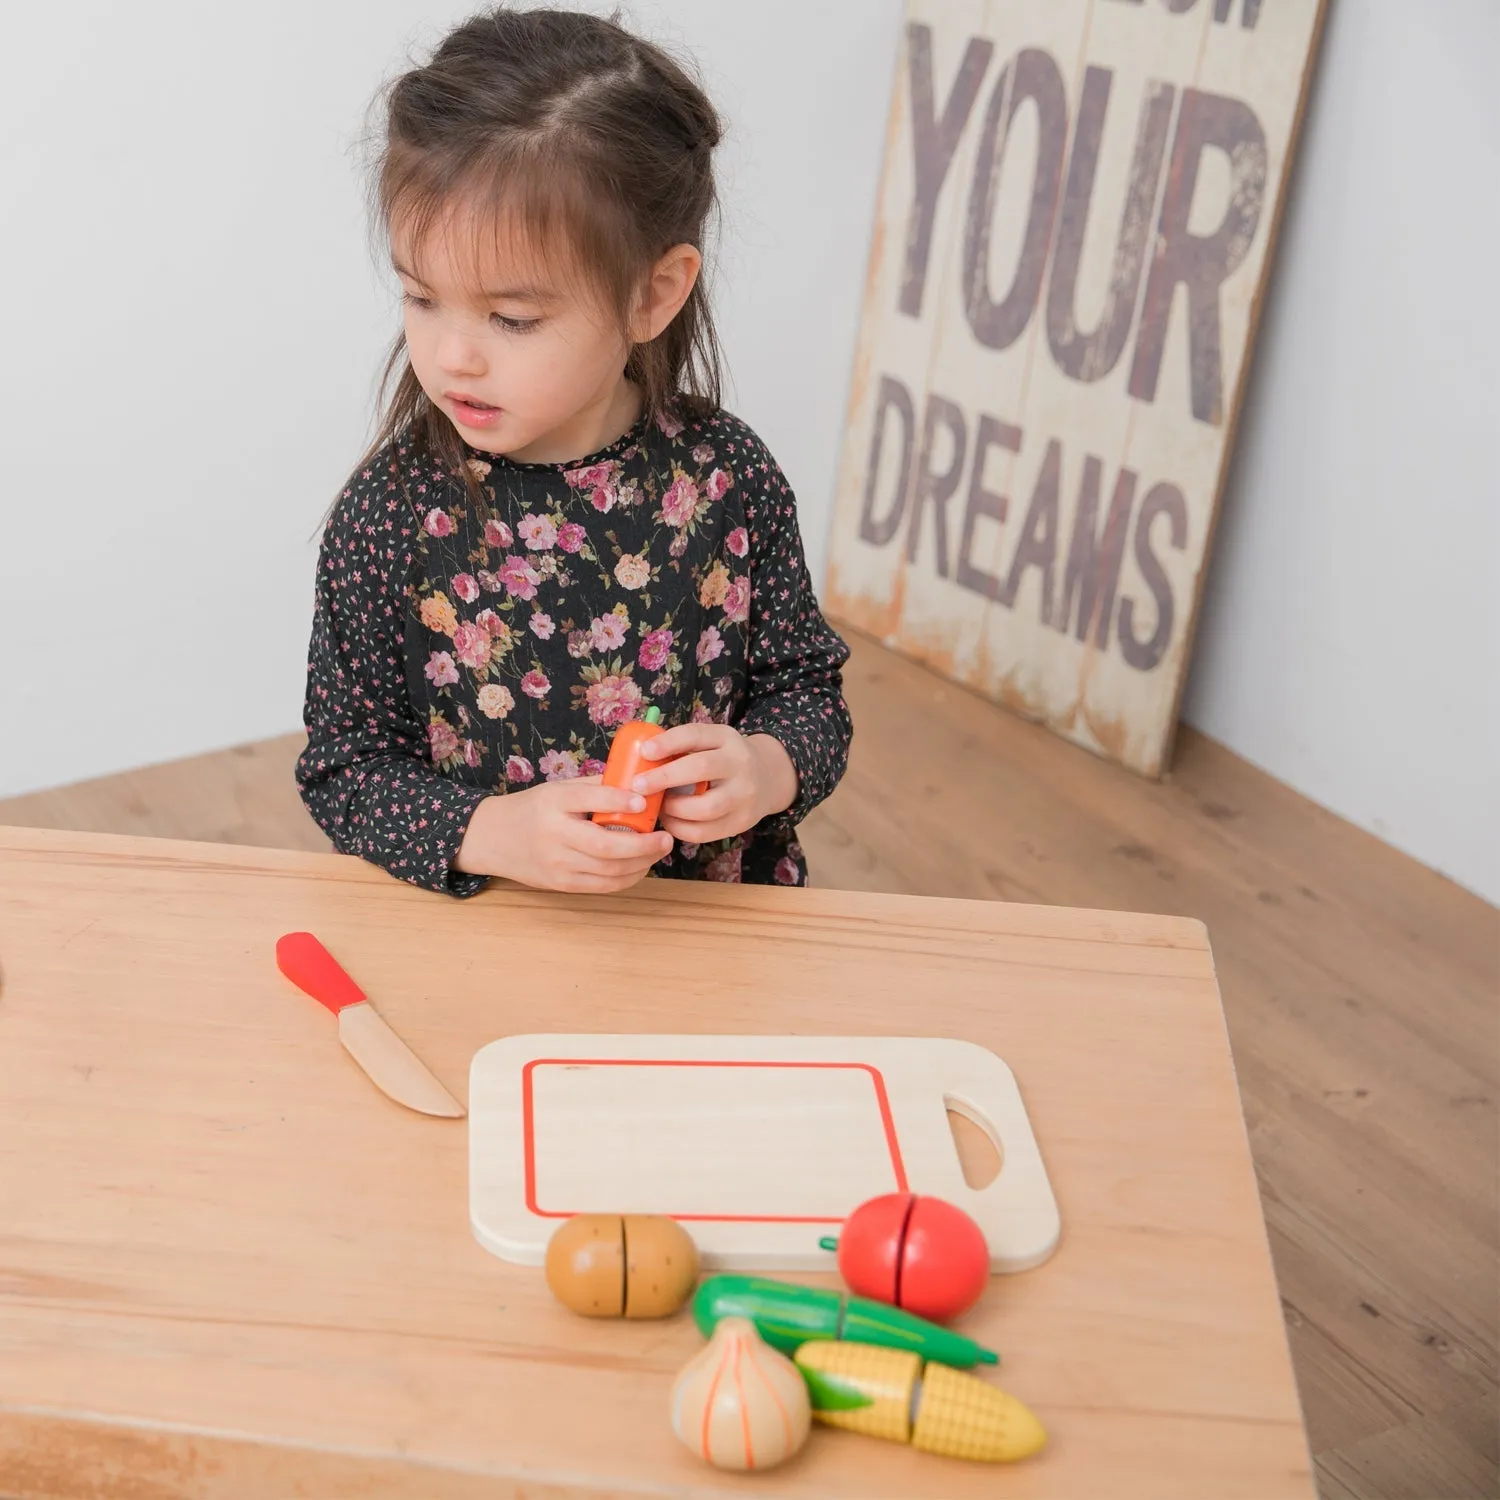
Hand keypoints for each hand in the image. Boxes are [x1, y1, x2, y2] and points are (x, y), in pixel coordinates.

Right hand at [453, 777, 672, 892]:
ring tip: (659, 850)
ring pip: (609, 870)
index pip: (589, 799)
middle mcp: (554, 835)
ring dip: (642, 863)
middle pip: (606, 845)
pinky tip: (640, 866)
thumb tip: (638, 782)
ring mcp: (557, 864)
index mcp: (553, 803)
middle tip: (666, 838)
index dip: (619, 801)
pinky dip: (628, 877)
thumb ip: (594, 787)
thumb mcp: (557, 789)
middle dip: (643, 845)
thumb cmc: (532, 809)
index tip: (644, 802)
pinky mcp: (561, 884)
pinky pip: (603, 885)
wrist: (493, 838)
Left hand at [631, 724, 798, 844]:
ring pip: (705, 807)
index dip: (668, 742)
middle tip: (639, 785)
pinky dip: (680, 828)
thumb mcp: (710, 742)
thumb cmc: (722, 759)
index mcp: (727, 738)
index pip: (696, 735)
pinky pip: (705, 832)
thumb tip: (638, 759)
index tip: (645, 751)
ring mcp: (744, 796)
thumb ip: (681, 747)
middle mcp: (740, 764)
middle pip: (701, 768)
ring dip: (673, 809)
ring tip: (658, 806)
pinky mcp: (741, 822)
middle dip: (665, 777)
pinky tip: (669, 821)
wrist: (767, 777)